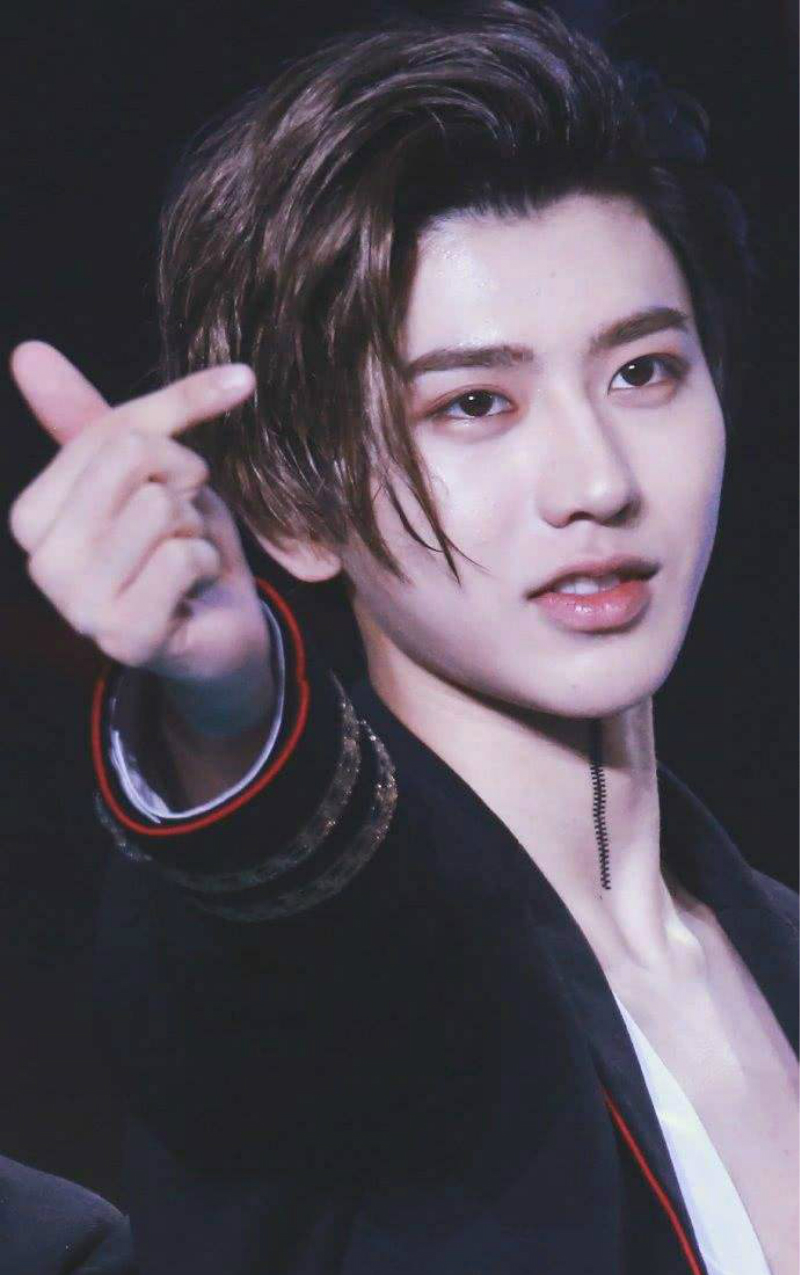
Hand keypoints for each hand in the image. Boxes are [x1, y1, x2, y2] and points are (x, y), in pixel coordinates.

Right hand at [8, 342, 272, 732]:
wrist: (219, 634)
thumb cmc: (179, 546)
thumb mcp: (148, 473)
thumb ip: (105, 418)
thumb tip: (27, 350)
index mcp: (33, 515)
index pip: (116, 430)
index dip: (178, 418)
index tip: (218, 414)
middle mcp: (42, 561)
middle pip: (135, 457)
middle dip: (186, 477)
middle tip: (188, 516)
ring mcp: (78, 605)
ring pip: (162, 506)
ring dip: (196, 526)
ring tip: (186, 555)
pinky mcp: (124, 637)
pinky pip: (183, 556)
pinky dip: (208, 562)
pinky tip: (194, 587)